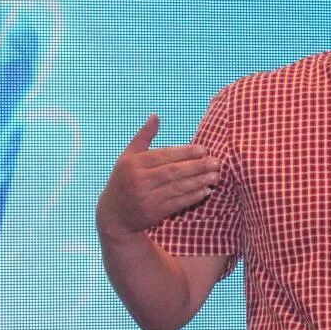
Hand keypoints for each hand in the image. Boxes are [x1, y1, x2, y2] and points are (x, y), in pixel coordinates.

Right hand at [96, 114, 221, 238]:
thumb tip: (156, 115)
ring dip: (199, 182)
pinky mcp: (153, 213)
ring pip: (177, 188)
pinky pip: (177, 203)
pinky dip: (192, 197)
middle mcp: (139, 180)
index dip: (185, 153)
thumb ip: (143, 136)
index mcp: (134, 163)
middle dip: (197, 167)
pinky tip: (206, 191)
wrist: (114, 214)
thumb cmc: (124, 180)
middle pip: (173, 172)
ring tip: (215, 176)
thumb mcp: (128, 156)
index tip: (204, 150)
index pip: (164, 156)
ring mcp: (146, 198)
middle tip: (216, 162)